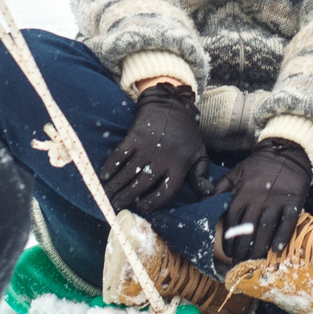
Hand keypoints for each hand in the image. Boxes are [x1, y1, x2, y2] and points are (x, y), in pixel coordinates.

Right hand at [96, 81, 210, 213]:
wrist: (172, 105)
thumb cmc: (186, 133)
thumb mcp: (199, 153)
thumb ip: (201, 175)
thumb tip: (208, 193)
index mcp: (179, 165)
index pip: (165, 191)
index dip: (152, 202)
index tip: (141, 208)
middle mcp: (162, 159)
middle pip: (142, 185)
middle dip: (127, 197)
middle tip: (116, 205)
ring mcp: (147, 147)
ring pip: (128, 172)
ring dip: (116, 185)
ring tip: (107, 195)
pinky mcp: (134, 136)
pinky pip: (120, 155)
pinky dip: (111, 166)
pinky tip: (104, 176)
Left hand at [216, 139, 312, 261]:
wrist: (286, 152)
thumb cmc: (259, 166)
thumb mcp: (236, 173)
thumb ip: (220, 188)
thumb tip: (202, 201)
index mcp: (243, 193)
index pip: (233, 220)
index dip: (230, 238)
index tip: (228, 252)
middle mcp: (259, 199)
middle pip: (248, 228)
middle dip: (243, 248)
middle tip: (240, 263)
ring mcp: (277, 201)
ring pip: (267, 228)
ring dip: (260, 246)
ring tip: (255, 262)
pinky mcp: (293, 201)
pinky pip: (288, 221)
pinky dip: (283, 235)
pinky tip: (277, 249)